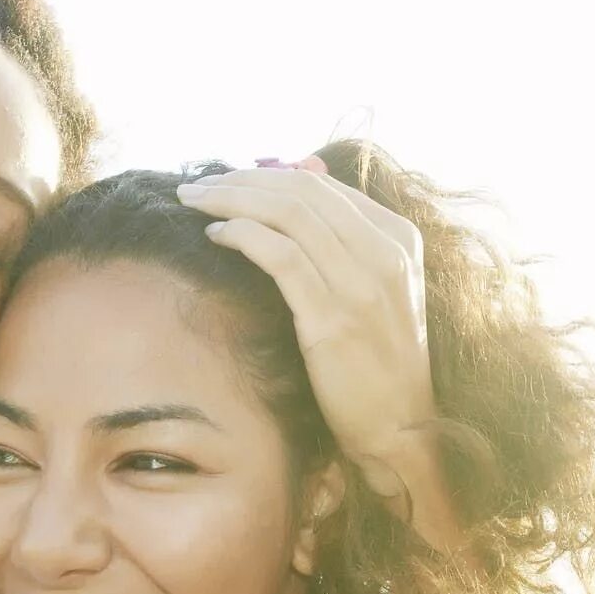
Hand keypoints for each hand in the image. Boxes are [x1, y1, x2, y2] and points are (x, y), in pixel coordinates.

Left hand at [177, 162, 436, 482]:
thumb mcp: (373, 288)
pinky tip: (215, 235)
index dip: (267, 175)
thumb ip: (343, 232)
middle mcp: (385, 253)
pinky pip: (281, 257)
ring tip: (193, 203)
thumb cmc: (377, 362)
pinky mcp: (334, 319)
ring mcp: (362, 285)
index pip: (323, 186)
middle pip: (302, 191)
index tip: (226, 180)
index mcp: (398, 239)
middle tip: (197, 184)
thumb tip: (304, 166)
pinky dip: (243, 236)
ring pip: (289, 214)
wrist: (401, 427)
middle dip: (241, 180)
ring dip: (232, 199)